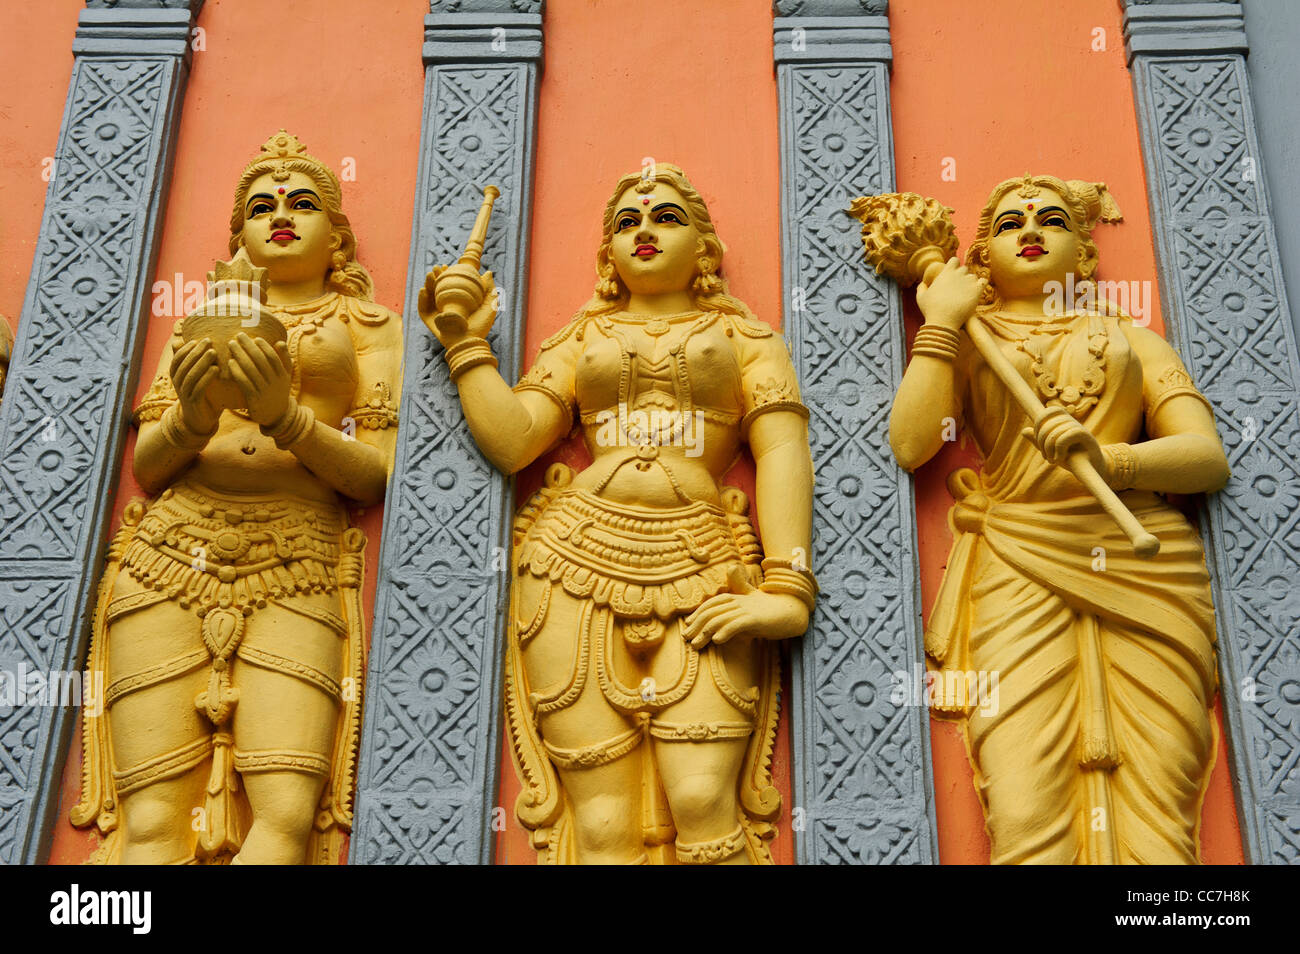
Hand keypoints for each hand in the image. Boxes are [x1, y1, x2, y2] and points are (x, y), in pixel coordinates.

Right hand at [169, 338, 222, 433]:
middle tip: (209, 341)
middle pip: (184, 365)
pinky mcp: (194, 402)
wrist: (199, 419)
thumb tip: (184, 341)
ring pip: (191, 375)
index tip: (198, 339)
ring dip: (202, 362)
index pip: (177, 358)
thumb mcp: (195, 376)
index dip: (186, 348)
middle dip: (196, 351)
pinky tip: (216, 369)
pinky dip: (207, 377)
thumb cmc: (200, 393)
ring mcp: (184, 394)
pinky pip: (199, 388)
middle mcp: (177, 383)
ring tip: (214, 352)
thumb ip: (192, 361)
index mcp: (176, 375)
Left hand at [227, 333, 291, 426]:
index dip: (264, 346)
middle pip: (260, 360)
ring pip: (251, 369)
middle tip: (238, 335)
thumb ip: (284, 359)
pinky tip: (230, 362)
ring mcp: (265, 391)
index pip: (273, 357)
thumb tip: (280, 342)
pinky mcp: (254, 399)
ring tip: (231, 344)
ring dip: (240, 355)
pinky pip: (244, 382)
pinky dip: (237, 371)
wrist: (277, 415)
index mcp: (283, 375)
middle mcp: (275, 382)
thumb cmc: (278, 391)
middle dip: (248, 346)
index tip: (254, 338)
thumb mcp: (286, 376)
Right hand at [417, 265, 497, 346]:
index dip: (446, 275)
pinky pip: (422, 310)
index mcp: (456, 303)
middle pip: (437, 289)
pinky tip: (423, 290)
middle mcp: (445, 308)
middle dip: (435, 277)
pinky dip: (421, 299)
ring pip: (429, 297)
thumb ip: (489, 289)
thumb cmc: (480, 326)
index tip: (447, 266)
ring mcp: (437, 315)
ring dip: (428, 284)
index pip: (449, 286)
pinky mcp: (430, 322)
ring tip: (430, 275)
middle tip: (436, 268)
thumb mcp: (488, 305)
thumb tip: (488, 272)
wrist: (470, 341)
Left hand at [681, 566, 809, 650]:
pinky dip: (725, 632)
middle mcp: (738, 602)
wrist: (791, 612)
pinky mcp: (755, 619)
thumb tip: (723, 613)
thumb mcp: (750, 606)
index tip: (687, 626)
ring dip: (705, 633)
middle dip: (696, 625)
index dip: (697, 614)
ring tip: (696, 645)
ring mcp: (746, 610)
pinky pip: (736, 625)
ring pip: (719, 619)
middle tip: (686, 639)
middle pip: (711, 612)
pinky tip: (716, 640)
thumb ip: (735, 611)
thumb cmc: (770, 610)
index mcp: (736, 598)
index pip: (711, 604)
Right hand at [915, 257, 985, 329]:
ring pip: (973, 276)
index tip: (953, 274)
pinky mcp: (977, 291)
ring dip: (971, 282)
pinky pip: (983, 281)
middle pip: (964, 269)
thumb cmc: (930, 310)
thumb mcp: (920, 297)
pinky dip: (981, 285)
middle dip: (962, 276)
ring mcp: (969, 282)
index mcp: (946, 273)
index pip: (954, 260)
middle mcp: (958, 274)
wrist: (943, 322)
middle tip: (959, 287)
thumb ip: (922, 287)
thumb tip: (923, 283)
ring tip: (966, 293)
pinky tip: (976, 291)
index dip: (954, 266)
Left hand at [1021, 405, 1103, 472]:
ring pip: (1053, 433)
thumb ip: (1039, 442)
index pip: (1049, 411)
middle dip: (1040, 442)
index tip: (1039, 440)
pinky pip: (1063, 438)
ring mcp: (1080, 428)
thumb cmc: (1073, 459)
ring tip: (1053, 460)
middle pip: (1046, 424)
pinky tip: (1059, 460)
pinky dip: (1057, 451)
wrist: (1095, 470)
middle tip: (1047, 457)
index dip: (1039, 422)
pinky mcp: (1086, 437)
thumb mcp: (1052, 450)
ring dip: (1048, 450)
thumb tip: (1024, 431)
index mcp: (1064, 422)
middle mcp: (1072, 422)